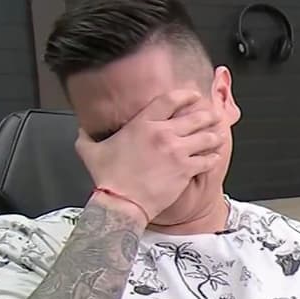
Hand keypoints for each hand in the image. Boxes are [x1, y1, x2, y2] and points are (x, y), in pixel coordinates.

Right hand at [75, 89, 223, 222]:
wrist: (122, 203)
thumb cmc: (108, 179)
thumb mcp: (91, 151)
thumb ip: (87, 136)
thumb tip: (82, 130)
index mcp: (142, 124)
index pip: (170, 100)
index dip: (186, 95)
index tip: (194, 95)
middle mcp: (163, 134)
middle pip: (196, 117)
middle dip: (207, 115)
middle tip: (213, 115)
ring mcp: (177, 152)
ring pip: (206, 137)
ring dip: (213, 136)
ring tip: (217, 136)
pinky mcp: (186, 170)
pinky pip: (208, 160)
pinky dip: (213, 158)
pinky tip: (215, 157)